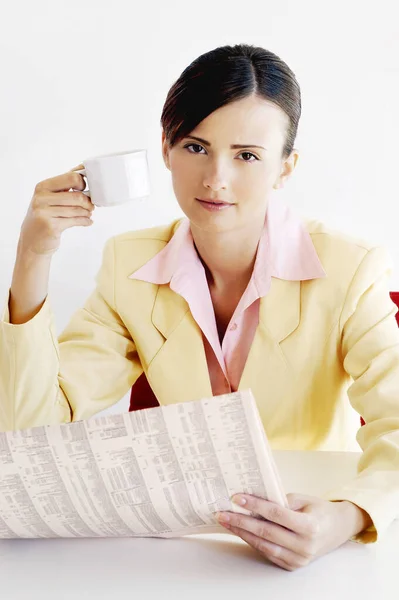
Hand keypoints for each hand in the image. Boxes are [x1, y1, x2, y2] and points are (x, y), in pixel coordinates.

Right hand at [19, 164, 94, 255]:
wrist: (31, 240)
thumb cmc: (44, 216)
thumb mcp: (49, 198)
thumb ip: (64, 186)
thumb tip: (83, 169)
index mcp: (43, 187)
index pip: (71, 177)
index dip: (83, 183)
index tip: (85, 189)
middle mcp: (42, 198)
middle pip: (77, 196)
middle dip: (88, 201)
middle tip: (91, 206)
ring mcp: (45, 213)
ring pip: (77, 209)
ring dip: (87, 212)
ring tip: (88, 213)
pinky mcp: (51, 226)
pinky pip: (75, 221)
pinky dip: (85, 221)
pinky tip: (88, 221)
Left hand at [216, 493, 371, 570]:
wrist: (338, 529)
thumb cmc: (319, 510)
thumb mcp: (303, 499)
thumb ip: (280, 501)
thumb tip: (253, 500)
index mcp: (309, 527)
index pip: (276, 514)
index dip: (255, 505)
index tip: (237, 498)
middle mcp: (304, 546)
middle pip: (266, 532)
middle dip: (241, 521)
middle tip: (223, 513)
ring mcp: (299, 559)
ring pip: (264, 545)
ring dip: (242, 533)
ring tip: (227, 522)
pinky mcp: (292, 565)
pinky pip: (268, 553)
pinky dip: (253, 542)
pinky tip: (241, 532)